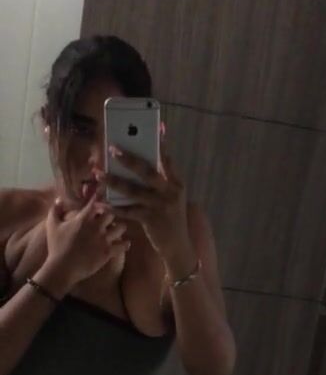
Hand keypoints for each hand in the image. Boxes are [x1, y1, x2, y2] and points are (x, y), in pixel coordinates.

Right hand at [45, 193, 129, 287]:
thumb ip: (55, 210)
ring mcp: (103, 240)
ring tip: (116, 231)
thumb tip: (60, 199)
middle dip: (110, 215)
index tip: (102, 195)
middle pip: (111, 214)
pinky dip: (125, 244)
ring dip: (119, 228)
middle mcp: (96, 227)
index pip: (95, 203)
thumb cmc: (56, 246)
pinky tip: (124, 244)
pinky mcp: (108, 252)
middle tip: (108, 219)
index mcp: (83, 219)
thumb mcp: (52, 225)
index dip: (100, 198)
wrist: (62, 268)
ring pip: (121, 228)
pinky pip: (123, 245)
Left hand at [99, 146, 191, 262]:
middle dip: (129, 159)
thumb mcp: (172, 198)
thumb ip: (163, 181)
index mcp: (177, 184)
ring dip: (113, 181)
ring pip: (133, 190)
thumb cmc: (171, 218)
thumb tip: (146, 162)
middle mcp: (170, 192)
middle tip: (112, 148)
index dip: (161, 143)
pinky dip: (112, 207)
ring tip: (98, 174)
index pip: (167, 159)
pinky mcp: (150, 220)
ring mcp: (160, 206)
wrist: (178, 246)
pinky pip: (127, 210)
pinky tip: (100, 202)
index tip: (156, 127)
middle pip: (148, 171)